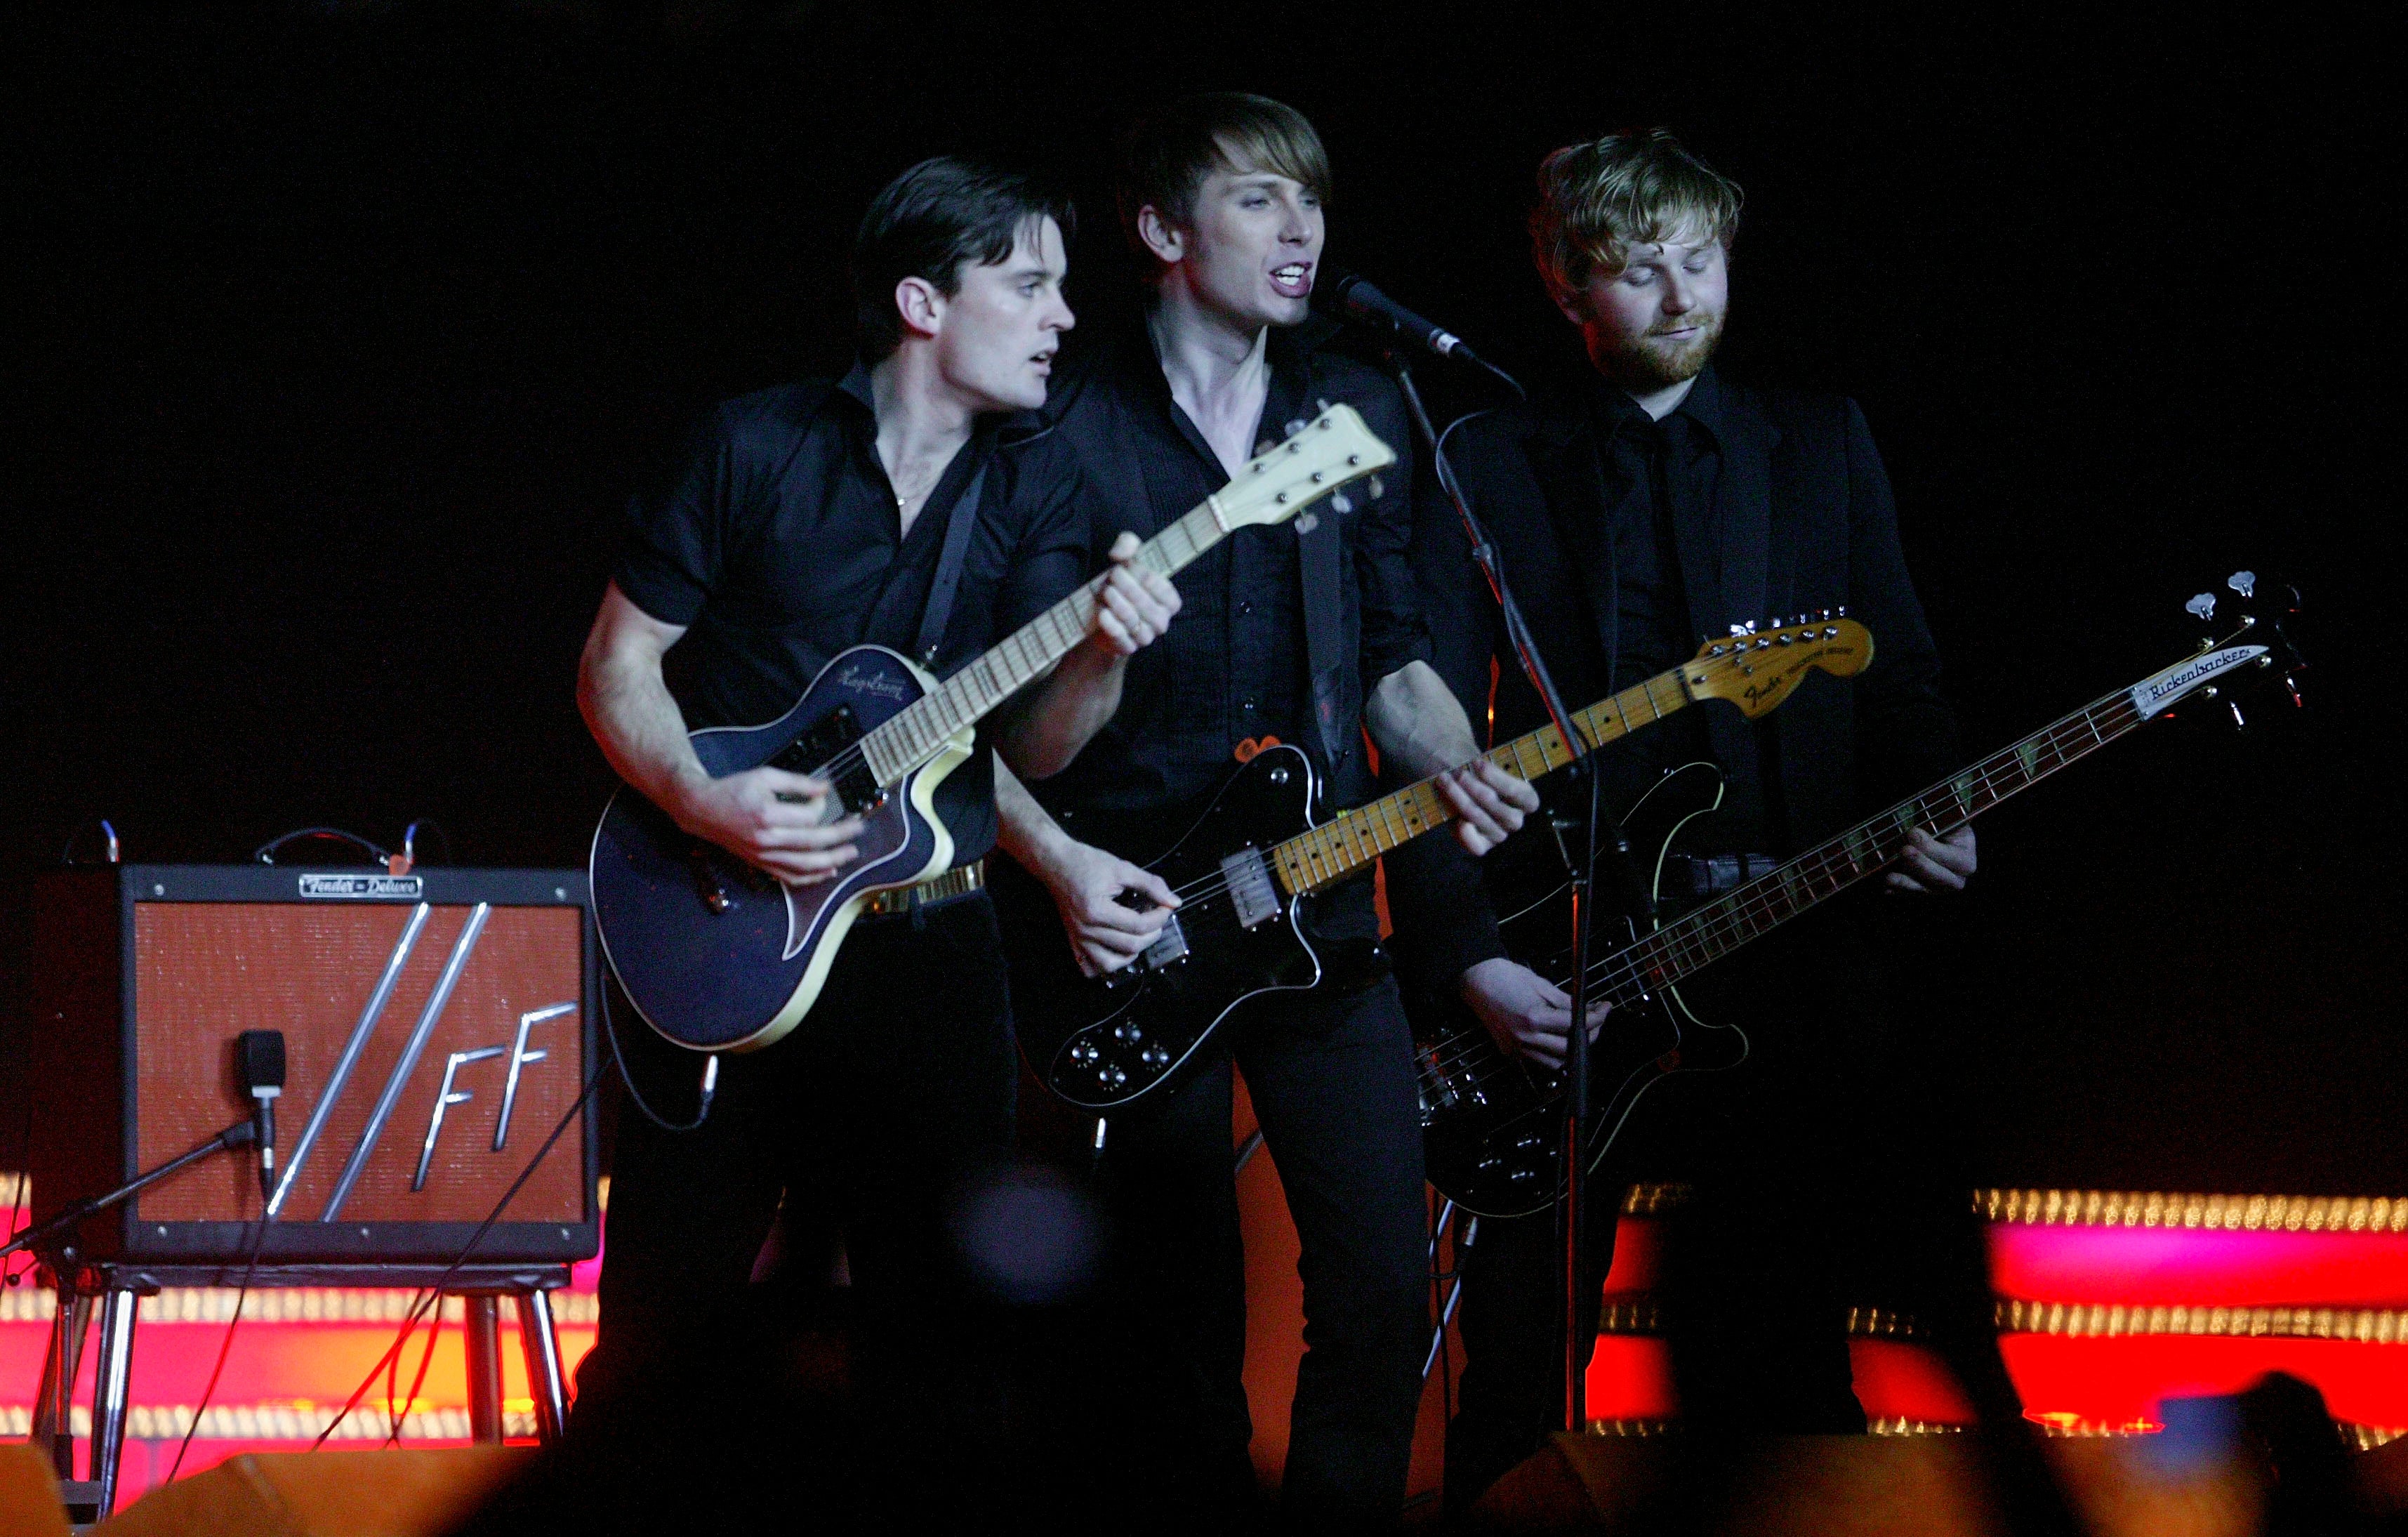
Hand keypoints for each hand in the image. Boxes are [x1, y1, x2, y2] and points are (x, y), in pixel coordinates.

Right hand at [670, 765, 863, 885]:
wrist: (702, 809)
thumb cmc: (733, 789)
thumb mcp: (765, 776)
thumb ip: (797, 783)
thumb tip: (825, 788)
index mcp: (766, 815)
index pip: (807, 818)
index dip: (821, 808)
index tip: (823, 798)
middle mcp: (765, 840)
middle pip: (811, 844)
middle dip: (839, 837)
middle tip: (858, 829)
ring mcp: (763, 856)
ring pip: (803, 866)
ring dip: (831, 861)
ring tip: (850, 853)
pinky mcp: (760, 864)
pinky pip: (789, 877)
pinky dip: (811, 877)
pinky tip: (828, 872)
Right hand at [1040, 838, 1181, 976]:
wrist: (1056, 863)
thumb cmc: (1086, 863)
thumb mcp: (1122, 868)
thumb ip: (1150, 885)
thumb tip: (1174, 901)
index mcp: (1097, 911)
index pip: (1139, 925)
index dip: (1159, 917)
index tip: (1166, 906)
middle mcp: (1086, 930)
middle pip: (1129, 946)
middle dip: (1152, 934)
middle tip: (1157, 919)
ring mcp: (1078, 939)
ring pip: (1110, 964)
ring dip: (1131, 955)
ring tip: (1139, 938)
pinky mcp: (1073, 942)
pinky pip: (1089, 967)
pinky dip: (1104, 966)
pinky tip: (1115, 951)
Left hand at [1084, 531, 1180, 657]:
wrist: (1103, 614)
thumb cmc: (1122, 583)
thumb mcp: (1128, 557)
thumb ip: (1129, 544)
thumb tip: (1120, 554)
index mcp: (1170, 602)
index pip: (1160, 586)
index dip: (1140, 573)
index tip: (1124, 565)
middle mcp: (1161, 621)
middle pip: (1144, 602)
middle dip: (1126, 586)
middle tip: (1112, 575)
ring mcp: (1145, 637)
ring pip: (1131, 619)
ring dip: (1116, 602)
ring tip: (1106, 590)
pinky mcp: (1127, 648)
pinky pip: (1120, 637)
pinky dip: (1110, 624)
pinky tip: (1102, 612)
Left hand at [1436, 759, 1539, 855]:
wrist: (1458, 782)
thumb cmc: (1476, 771)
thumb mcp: (1483, 765)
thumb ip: (1482, 768)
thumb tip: (1469, 772)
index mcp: (1526, 799)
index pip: (1523, 795)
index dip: (1500, 780)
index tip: (1477, 763)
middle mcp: (1515, 820)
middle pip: (1502, 811)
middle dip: (1477, 790)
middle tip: (1458, 773)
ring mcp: (1499, 834)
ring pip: (1483, 822)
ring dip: (1461, 801)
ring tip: (1445, 782)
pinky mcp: (1481, 844)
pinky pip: (1475, 846)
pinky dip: (1464, 833)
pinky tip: (1455, 819)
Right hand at [1459, 957, 1608, 1070]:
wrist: (1476, 980)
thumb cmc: (1507, 976)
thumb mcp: (1541, 984)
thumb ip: (1566, 1002)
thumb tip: (1588, 1010)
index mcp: (1534, 1018)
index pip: (1575, 1025)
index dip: (1596, 1018)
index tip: (1605, 1008)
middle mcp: (1525, 1038)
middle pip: (1569, 1048)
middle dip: (1590, 1034)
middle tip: (1596, 1019)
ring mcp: (1516, 1049)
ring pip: (1556, 1063)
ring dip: (1572, 1050)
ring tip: (1579, 1032)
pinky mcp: (1509, 1053)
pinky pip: (1538, 1061)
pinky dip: (1553, 1055)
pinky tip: (1559, 1040)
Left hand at [1886, 825, 1975, 894]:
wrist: (1937, 840)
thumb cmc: (1942, 828)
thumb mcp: (1945, 822)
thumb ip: (1938, 822)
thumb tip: (1917, 831)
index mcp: (1966, 859)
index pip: (1953, 858)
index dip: (1932, 847)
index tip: (1912, 832)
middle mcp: (1957, 879)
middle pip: (1941, 878)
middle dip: (1921, 864)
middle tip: (1904, 850)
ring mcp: (1939, 889)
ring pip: (1924, 890)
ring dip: (1906, 884)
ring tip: (1890, 877)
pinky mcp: (1922, 893)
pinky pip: (1910, 895)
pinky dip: (1898, 891)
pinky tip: (1887, 888)